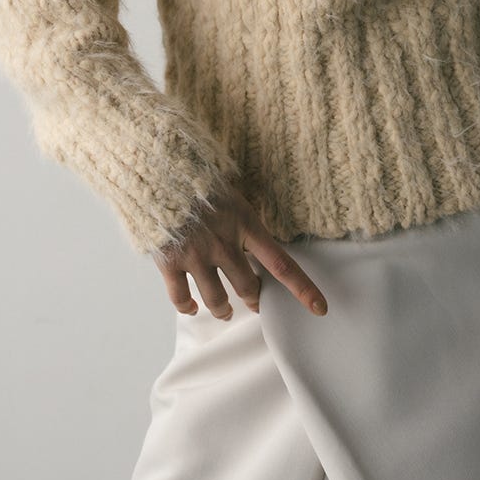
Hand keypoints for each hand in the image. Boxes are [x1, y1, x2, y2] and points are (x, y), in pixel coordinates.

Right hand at [151, 183, 328, 322]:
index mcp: (246, 223)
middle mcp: (225, 243)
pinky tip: (192, 307)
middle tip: (255, 303)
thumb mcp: (232, 192)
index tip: (320, 308)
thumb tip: (254, 236)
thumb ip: (243, 217)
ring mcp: (197, 255)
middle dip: (254, 299)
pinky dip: (188, 307)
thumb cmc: (198, 174)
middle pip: (249, 287)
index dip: (303, 289)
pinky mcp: (170, 262)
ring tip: (225, 311)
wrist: (158, 167)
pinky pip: (181, 298)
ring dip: (223, 310)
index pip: (282, 264)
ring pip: (217, 300)